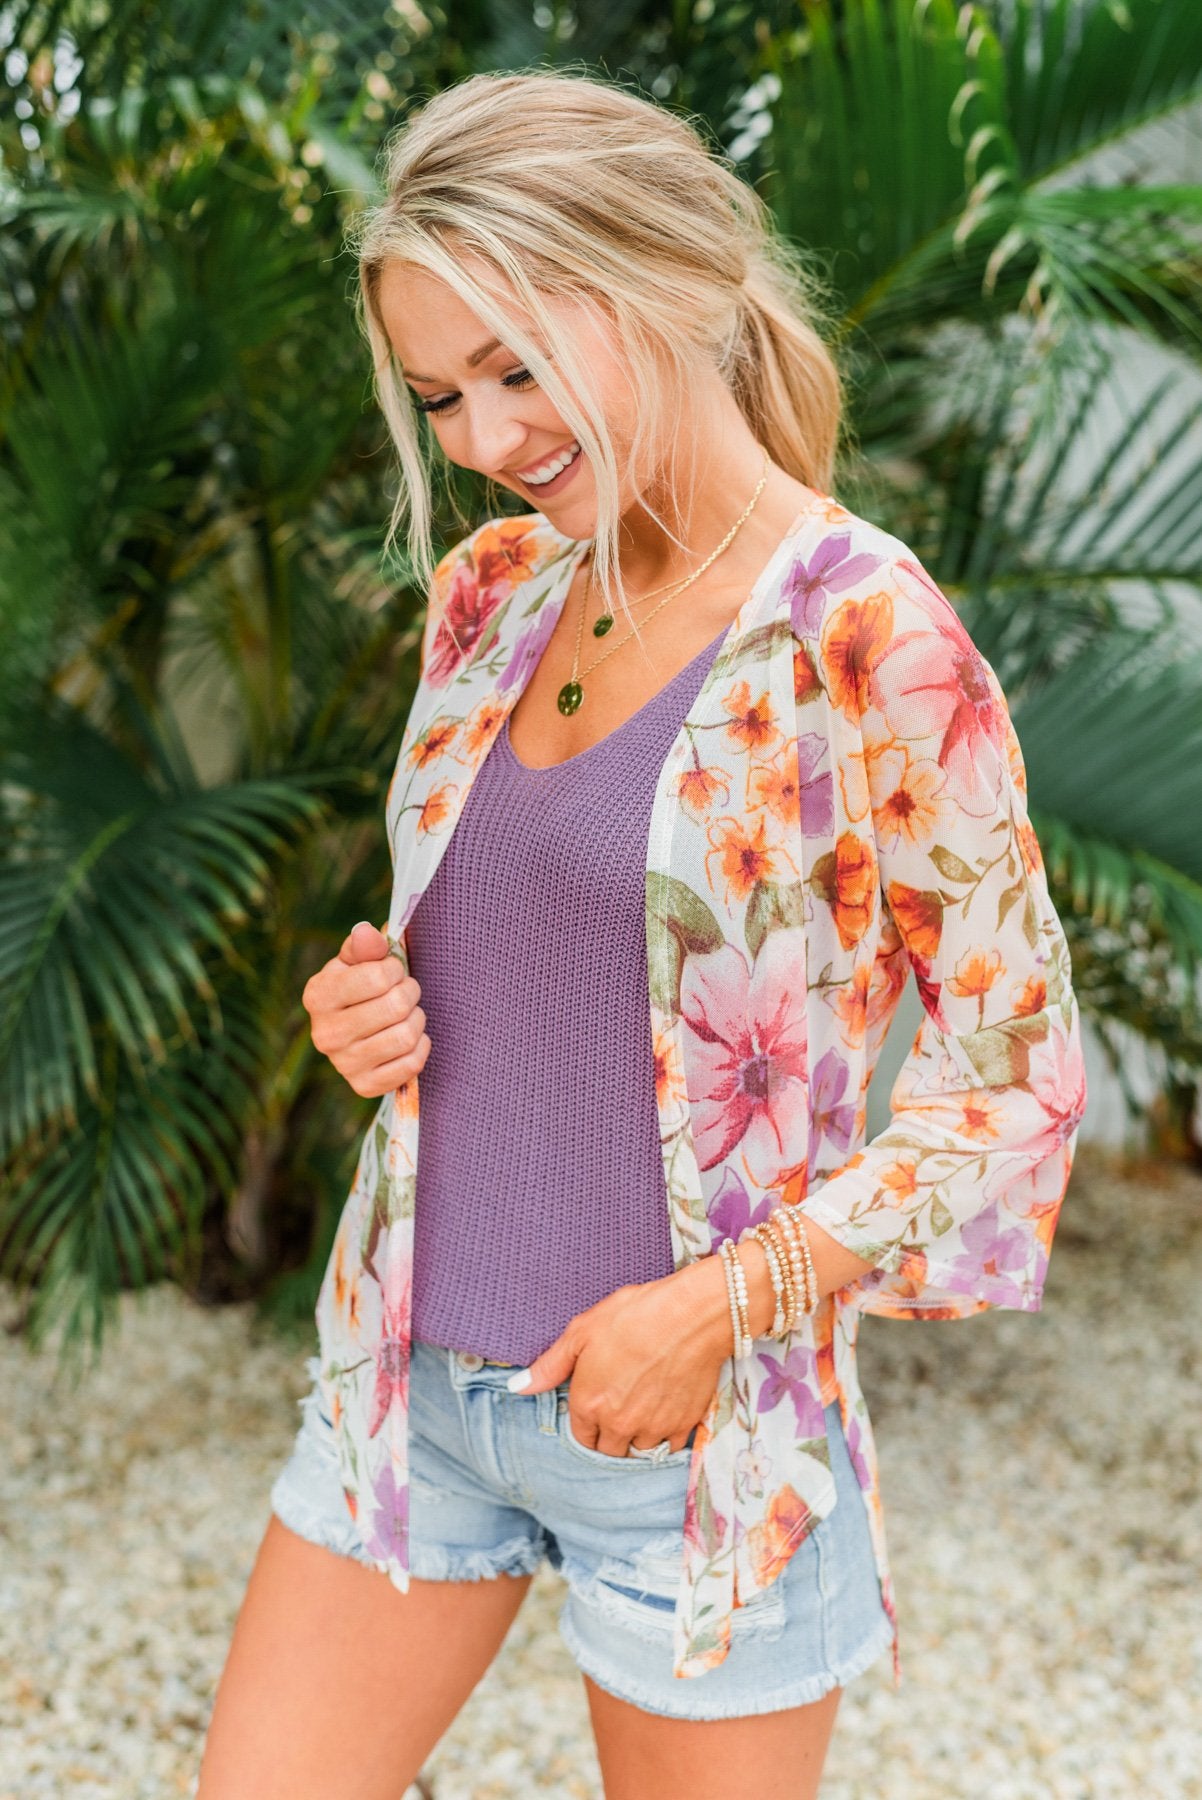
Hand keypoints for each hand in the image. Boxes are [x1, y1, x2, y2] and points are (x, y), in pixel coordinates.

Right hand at [302, 920, 431, 1097]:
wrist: (354, 1032)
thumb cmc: (358, 988)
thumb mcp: (356, 962)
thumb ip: (364, 946)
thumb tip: (366, 932)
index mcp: (318, 996)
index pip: (377, 977)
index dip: (395, 970)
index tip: (393, 971)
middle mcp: (325, 1034)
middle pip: (394, 1007)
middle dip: (410, 993)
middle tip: (406, 992)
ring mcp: (343, 1064)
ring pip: (405, 1036)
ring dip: (417, 1020)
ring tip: (408, 1014)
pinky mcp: (364, 1086)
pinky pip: (411, 1065)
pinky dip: (420, 1048)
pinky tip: (409, 1039)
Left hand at [510, 1257, 736, 1457]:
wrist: (690, 1315)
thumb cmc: (634, 1315)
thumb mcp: (582, 1331)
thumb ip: (549, 1365)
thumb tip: (517, 1387)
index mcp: (589, 1404)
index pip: (581, 1439)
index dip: (587, 1424)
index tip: (597, 1407)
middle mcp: (619, 1425)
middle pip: (609, 1452)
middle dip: (610, 1436)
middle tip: (620, 1410)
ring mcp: (653, 1428)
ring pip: (639, 1452)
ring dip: (638, 1438)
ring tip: (643, 1410)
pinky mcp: (684, 1425)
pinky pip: (670, 1447)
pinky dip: (666, 1437)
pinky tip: (666, 1413)